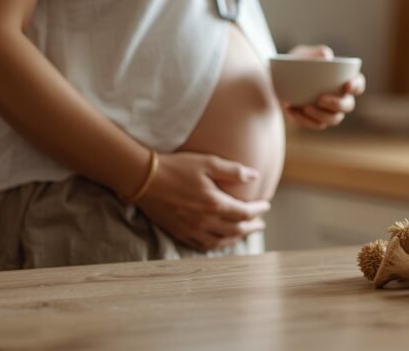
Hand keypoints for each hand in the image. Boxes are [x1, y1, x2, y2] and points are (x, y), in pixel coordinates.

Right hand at [136, 152, 269, 250]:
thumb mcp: (207, 162)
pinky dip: (216, 245)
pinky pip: (202, 245)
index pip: (245, 212)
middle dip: (251, 227)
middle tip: (260, 224)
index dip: (258, 210)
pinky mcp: (178, 232)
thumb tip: (255, 175)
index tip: (266, 206)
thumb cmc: (176, 166)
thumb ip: (233, 171)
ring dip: (236, 238)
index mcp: (214, 204)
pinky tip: (219, 240)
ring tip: (243, 233)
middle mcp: (205, 221)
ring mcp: (191, 229)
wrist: (142, 178)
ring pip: (220, 241)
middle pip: (236, 230)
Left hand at [283, 44, 365, 129]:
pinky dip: (303, 119)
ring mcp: (329, 111)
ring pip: (334, 119)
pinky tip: (291, 109)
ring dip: (321, 115)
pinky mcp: (315, 120)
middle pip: (348, 105)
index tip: (346, 85)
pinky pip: (314, 125)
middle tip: (321, 99)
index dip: (356, 86)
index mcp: (343, 80)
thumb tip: (326, 57)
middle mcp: (340, 98)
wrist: (278, 78)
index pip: (358, 85)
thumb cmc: (297, 64)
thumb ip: (316, 53)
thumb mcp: (303, 54)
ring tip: (306, 107)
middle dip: (337, 104)